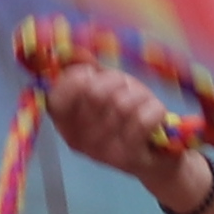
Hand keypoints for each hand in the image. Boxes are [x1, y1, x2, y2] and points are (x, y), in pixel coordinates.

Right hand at [33, 47, 201, 202]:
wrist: (156, 160)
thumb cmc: (127, 120)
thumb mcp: (107, 92)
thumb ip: (90, 73)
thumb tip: (76, 52)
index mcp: (66, 124)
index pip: (57, 96)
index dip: (78, 78)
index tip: (95, 74)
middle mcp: (79, 140)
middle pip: (95, 93)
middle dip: (117, 82)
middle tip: (126, 90)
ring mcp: (103, 152)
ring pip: (122, 104)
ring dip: (139, 96)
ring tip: (142, 105)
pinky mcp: (129, 158)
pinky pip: (143, 119)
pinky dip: (155, 109)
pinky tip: (155, 117)